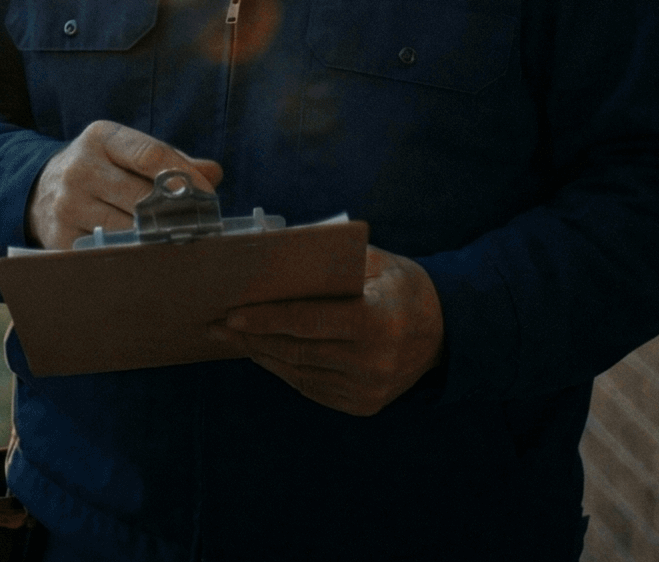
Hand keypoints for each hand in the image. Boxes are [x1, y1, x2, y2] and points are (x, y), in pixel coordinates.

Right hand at [26, 119, 222, 250]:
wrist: (41, 190)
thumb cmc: (101, 170)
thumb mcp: (126, 152)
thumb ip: (170, 160)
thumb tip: (214, 172)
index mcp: (100, 137)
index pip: (150, 154)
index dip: (186, 177)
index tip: (210, 196)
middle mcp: (80, 167)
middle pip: (142, 197)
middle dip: (177, 214)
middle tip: (204, 229)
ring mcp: (68, 204)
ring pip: (128, 229)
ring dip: (160, 240)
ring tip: (184, 245)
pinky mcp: (62, 238)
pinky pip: (109, 252)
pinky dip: (135, 257)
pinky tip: (152, 259)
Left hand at [217, 245, 442, 415]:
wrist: (442, 333)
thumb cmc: (400, 286)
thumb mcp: (375, 262)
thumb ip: (330, 260)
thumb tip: (273, 252)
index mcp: (377, 321)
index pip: (308, 322)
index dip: (265, 319)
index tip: (231, 314)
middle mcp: (373, 362)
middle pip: (297, 350)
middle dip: (252, 337)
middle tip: (216, 324)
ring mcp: (368, 390)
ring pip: (298, 372)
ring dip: (262, 354)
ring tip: (233, 337)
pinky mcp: (362, 406)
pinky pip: (310, 387)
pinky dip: (283, 369)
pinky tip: (264, 352)